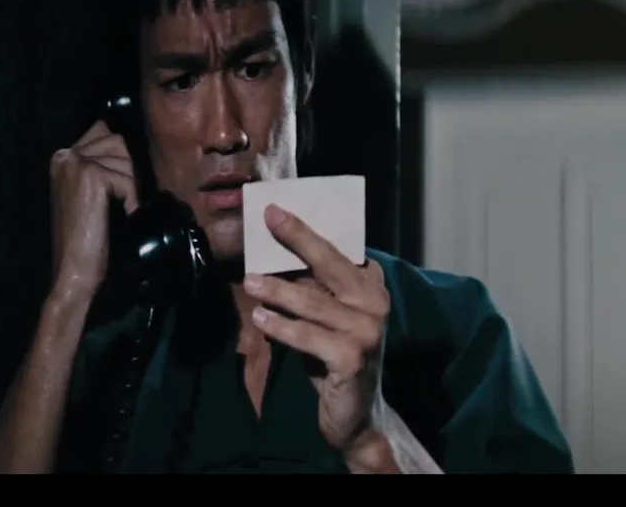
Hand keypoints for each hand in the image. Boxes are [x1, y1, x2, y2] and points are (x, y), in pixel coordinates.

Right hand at [48, 120, 138, 301]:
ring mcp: (77, 164)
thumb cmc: (84, 238)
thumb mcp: (87, 194)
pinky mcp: (91, 176)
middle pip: (117, 143)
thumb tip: (124, 148)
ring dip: (128, 188)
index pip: (103, 132)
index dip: (119, 159)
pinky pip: (128, 179)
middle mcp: (66, 155)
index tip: (118, 186)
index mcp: (63, 158)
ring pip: (125, 160)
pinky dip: (130, 200)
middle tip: (117, 202)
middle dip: (126, 172)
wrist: (74, 269)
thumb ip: (99, 167)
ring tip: (114, 211)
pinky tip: (119, 216)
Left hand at [243, 204, 389, 454]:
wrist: (356, 414)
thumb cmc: (336, 355)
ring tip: (250, 282)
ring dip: (277, 291)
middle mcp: (375, 303)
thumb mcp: (328, 315)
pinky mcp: (352, 357)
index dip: (306, 230)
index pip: (337, 250)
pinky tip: (261, 321)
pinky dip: (282, 328)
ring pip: (312, 302)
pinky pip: (308, 337)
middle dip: (297, 238)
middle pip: (330, 263)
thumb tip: (272, 255)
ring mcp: (367, 331)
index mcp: (371, 286)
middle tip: (268, 219)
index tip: (275, 210)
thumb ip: (314, 288)